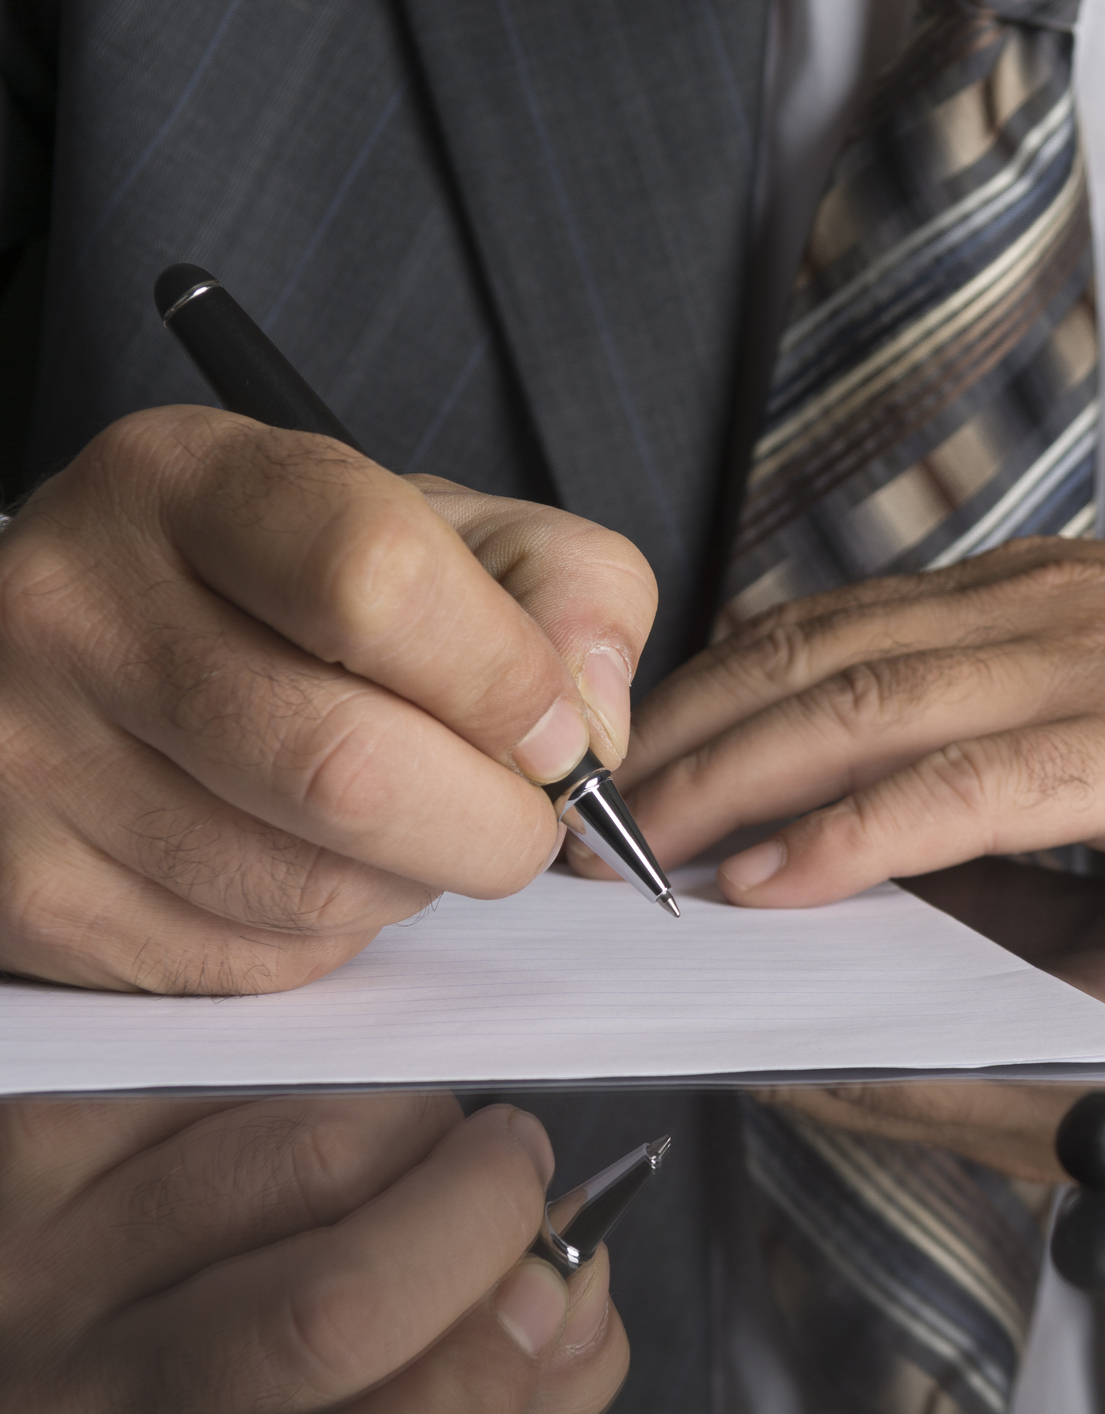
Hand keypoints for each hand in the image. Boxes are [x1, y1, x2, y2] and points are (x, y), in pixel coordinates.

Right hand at [0, 406, 655, 992]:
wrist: (95, 646)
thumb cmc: (296, 588)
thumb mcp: (442, 528)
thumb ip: (566, 587)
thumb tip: (587, 724)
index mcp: (190, 481)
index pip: (376, 580)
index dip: (507, 680)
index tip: (555, 726)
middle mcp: (78, 608)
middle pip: (348, 767)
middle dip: (494, 821)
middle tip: (523, 812)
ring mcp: (32, 757)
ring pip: (312, 886)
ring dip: (417, 880)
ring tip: (413, 822)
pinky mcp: (29, 892)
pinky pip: (255, 959)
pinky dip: (337, 933)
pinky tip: (320, 859)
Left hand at [0, 1094, 628, 1411]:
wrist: (27, 1339)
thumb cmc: (216, 1383)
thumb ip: (506, 1388)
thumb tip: (577, 1282)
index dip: (511, 1341)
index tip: (550, 1281)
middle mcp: (95, 1402)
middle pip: (336, 1298)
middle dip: (479, 1209)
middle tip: (513, 1170)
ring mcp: (39, 1273)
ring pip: (290, 1151)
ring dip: (402, 1119)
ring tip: (402, 1139)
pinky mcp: (20, 1141)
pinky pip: (221, 1063)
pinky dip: (307, 1056)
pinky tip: (306, 1098)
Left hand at [607, 538, 1104, 906]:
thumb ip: (1058, 708)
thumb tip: (958, 786)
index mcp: (1047, 594)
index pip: (832, 626)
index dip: (712, 692)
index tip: (629, 759)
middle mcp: (1047, 611)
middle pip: (808, 659)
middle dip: (675, 739)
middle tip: (575, 812)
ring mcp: (1099, 669)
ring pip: (859, 713)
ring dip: (721, 785)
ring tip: (625, 853)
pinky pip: (967, 790)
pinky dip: (849, 832)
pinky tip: (774, 879)